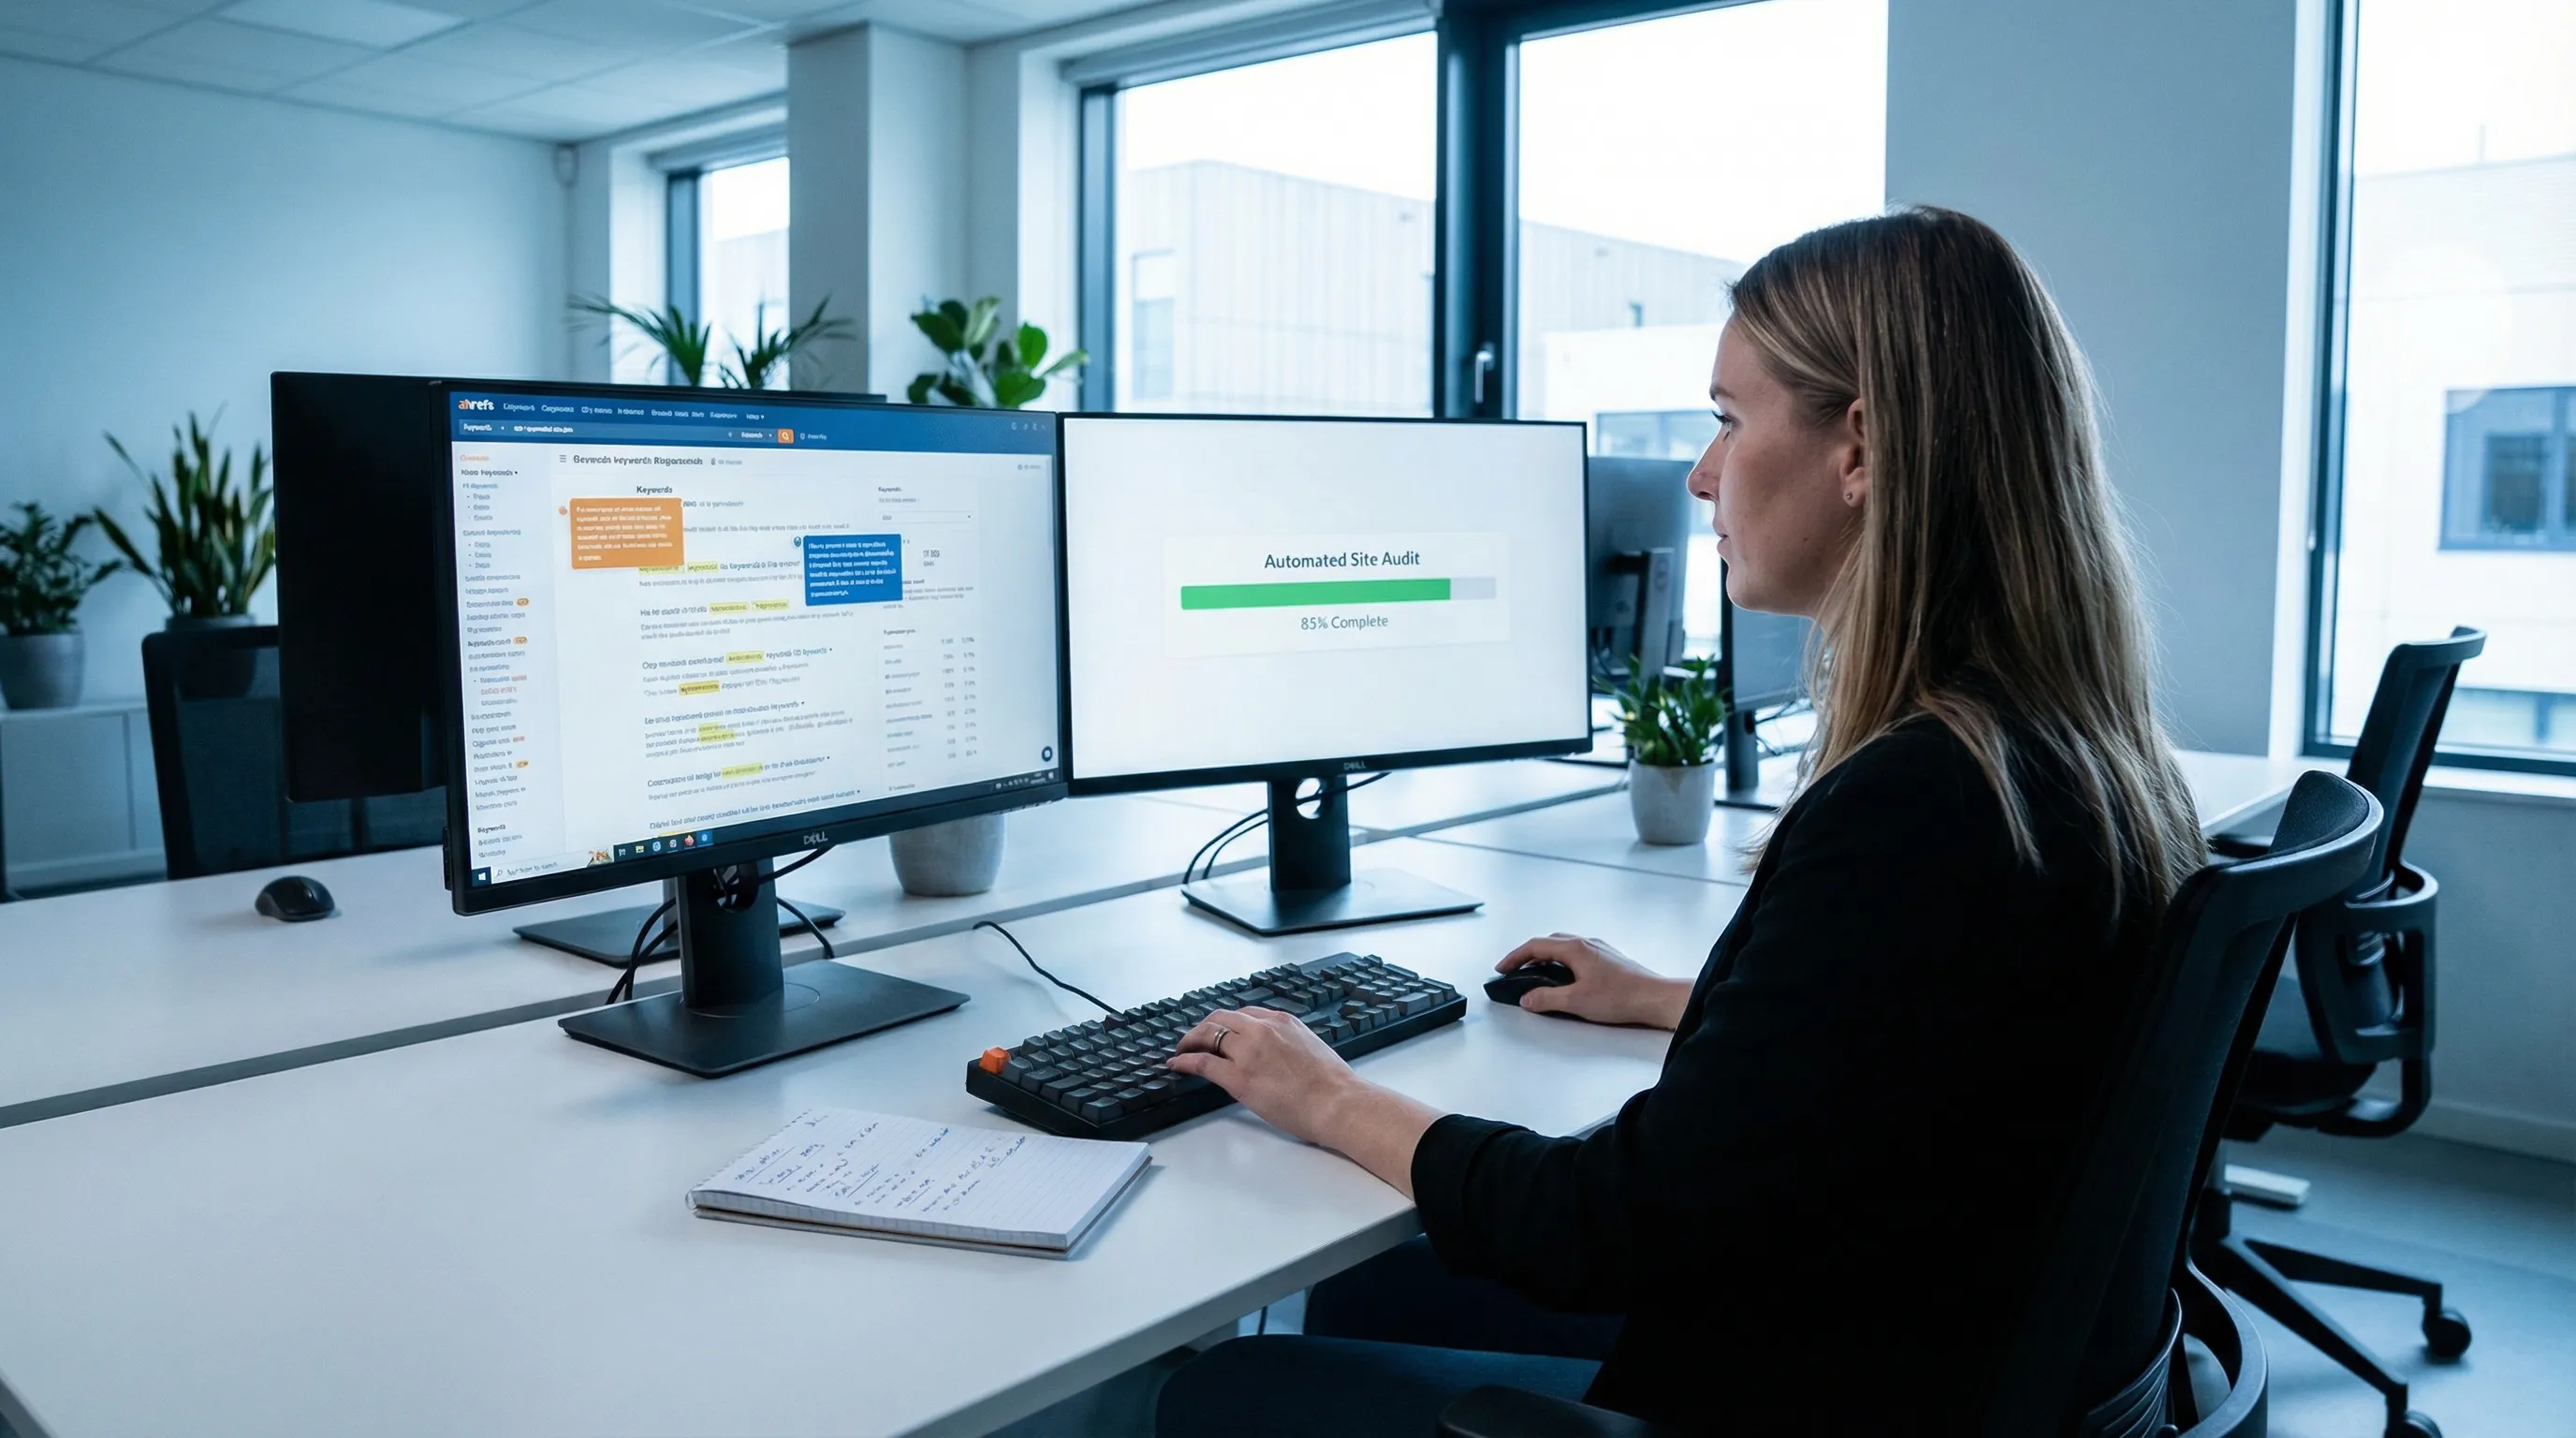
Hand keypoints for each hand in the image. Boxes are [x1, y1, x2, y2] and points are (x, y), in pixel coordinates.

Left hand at [1168, 1007, 1440, 1195]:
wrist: (1338, 1102)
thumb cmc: (1333, 1085)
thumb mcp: (1311, 1048)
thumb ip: (1289, 1044)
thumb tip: (1276, 1056)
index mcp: (1283, 1021)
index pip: (1245, 1014)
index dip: (1226, 1023)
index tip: (1219, 1030)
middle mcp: (1263, 1029)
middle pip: (1220, 1018)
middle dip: (1203, 1027)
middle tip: (1193, 1039)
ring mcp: (1248, 1051)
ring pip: (1207, 1034)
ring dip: (1190, 1040)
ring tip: (1182, 1050)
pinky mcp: (1238, 1077)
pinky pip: (1202, 1063)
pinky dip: (1185, 1061)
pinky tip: (1177, 1064)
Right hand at [1496, 933, 1691, 1029]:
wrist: (1655, 997)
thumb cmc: (1622, 996)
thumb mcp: (1576, 1001)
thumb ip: (1547, 999)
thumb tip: (1527, 998)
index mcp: (1575, 948)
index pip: (1535, 946)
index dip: (1514, 957)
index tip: (1502, 968)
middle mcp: (1586, 943)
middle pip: (1548, 942)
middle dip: (1528, 955)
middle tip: (1515, 970)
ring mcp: (1599, 949)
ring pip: (1564, 947)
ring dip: (1545, 958)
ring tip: (1536, 975)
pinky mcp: (1609, 959)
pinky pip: (1577, 954)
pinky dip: (1562, 962)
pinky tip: (1566, 977)